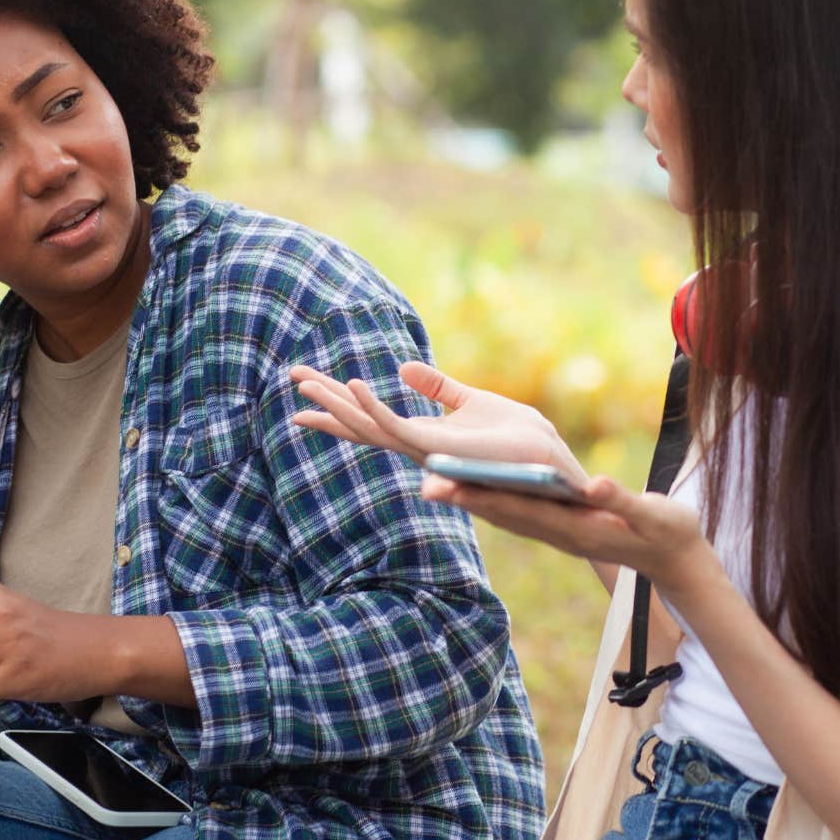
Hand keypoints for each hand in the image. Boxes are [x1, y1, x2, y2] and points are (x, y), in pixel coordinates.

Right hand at [290, 362, 585, 482]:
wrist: (550, 471)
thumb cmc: (521, 443)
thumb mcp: (474, 402)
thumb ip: (439, 388)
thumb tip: (403, 368)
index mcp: (423, 436)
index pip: (371, 418)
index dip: (337, 401)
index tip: (305, 383)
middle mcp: (418, 448)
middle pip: (360, 422)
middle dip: (325, 401)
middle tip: (289, 375)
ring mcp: (424, 452)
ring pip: (369, 426)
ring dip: (338, 402)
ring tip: (306, 379)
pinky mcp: (439, 450)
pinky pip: (396, 428)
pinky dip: (372, 407)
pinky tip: (353, 385)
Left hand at [423, 473, 725, 598]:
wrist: (675, 560)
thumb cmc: (667, 534)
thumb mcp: (652, 516)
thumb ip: (623, 501)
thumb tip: (595, 485)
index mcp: (576, 528)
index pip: (519, 510)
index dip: (482, 497)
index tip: (449, 486)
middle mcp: (559, 532)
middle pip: (502, 512)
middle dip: (464, 497)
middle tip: (424, 483)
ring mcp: (558, 531)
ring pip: (506, 513)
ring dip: (472, 498)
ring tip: (436, 480)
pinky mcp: (562, 526)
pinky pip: (520, 512)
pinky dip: (494, 498)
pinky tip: (476, 484)